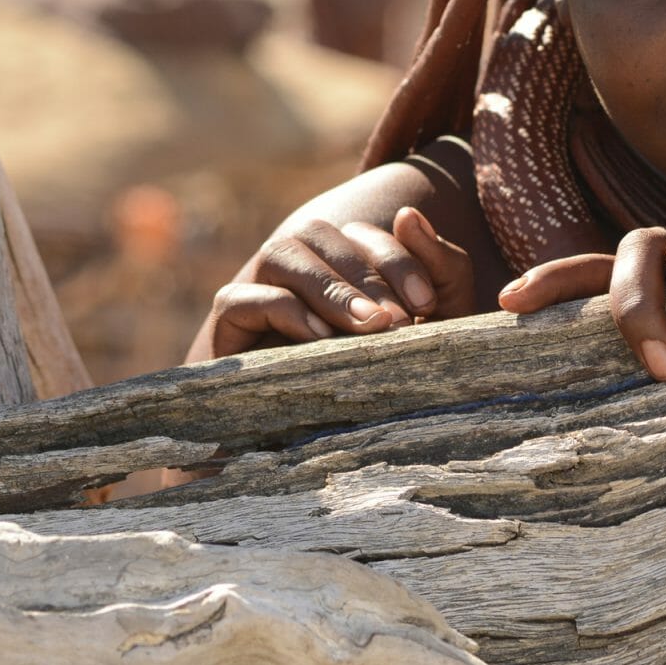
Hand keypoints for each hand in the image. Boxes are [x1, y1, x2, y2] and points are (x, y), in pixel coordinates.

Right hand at [194, 207, 474, 358]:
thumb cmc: (388, 383)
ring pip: (280, 253)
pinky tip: (320, 339)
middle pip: (318, 232)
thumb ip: (438, 267)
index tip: (427, 304)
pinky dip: (284, 309)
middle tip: (396, 321)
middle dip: (364, 273)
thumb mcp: (431, 328)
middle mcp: (295, 269)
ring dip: (327, 286)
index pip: (361, 234)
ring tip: (365, 326)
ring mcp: (257, 292)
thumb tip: (409, 215)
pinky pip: (241, 299)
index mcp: (339, 263)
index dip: (396, 260)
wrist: (330, 450)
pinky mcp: (227, 328)